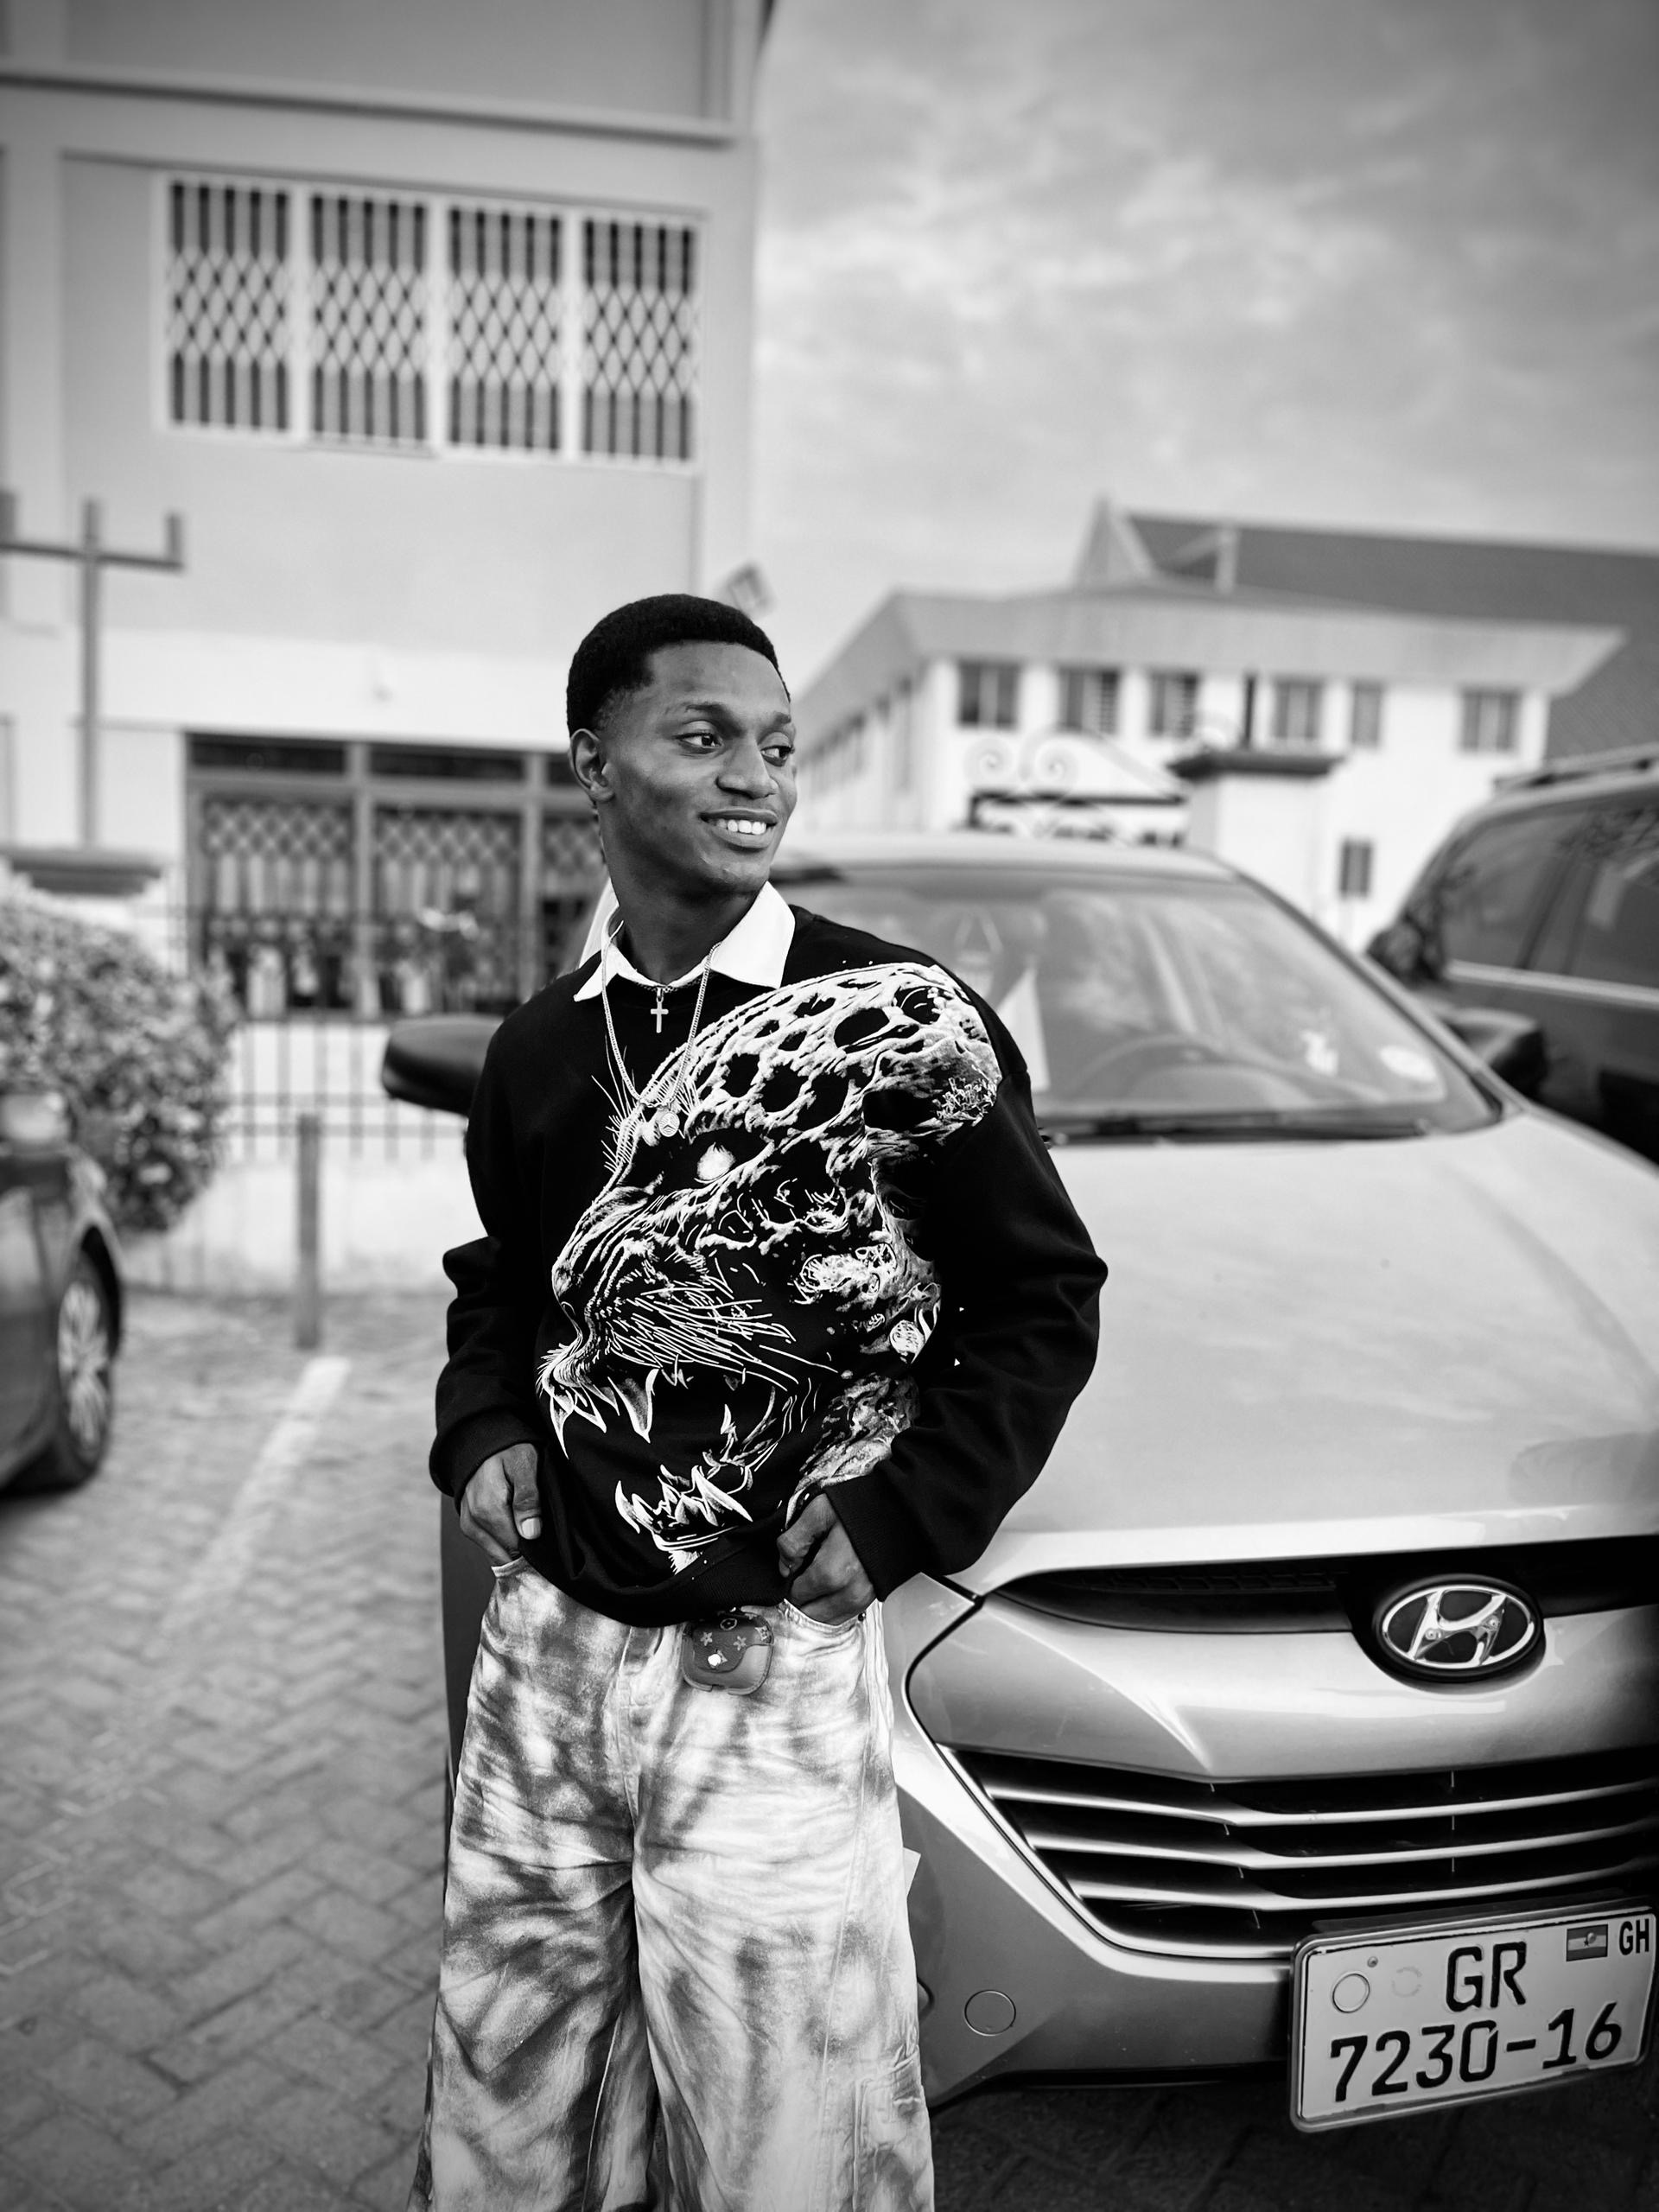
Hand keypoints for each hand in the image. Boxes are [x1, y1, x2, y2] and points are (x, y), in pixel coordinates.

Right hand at [458, 1442, 541, 1567]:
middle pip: (505, 1556)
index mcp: (488, 1510)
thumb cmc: (508, 1450)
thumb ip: (528, 1498)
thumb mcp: (525, 1464)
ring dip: (514, 1549)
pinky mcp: (468, 1525)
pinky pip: (488, 1547)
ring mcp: (468, 1525)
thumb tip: (530, 1533)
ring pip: (496, 1555)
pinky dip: (503, 1544)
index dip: (534, 1549)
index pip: (515, 1548)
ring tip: (530, 1529)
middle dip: (525, 1552)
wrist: (484, 1441)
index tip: (548, 1540)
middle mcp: (473, 1521)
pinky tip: (517, 1532)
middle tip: (541, 1534)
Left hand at [776, 1493, 873, 1624]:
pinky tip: (833, 1587)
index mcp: (833, 1571)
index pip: (798, 1593)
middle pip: (812, 1612)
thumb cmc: (861, 1507)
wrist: (898, 1509)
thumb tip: (784, 1566)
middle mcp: (851, 1590)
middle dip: (802, 1597)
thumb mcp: (819, 1511)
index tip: (794, 1566)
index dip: (790, 1580)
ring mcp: (865, 1596)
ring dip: (817, 1606)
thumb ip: (794, 1539)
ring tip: (817, 1582)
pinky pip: (847, 1614)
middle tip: (803, 1574)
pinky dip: (835, 1607)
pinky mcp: (874, 1596)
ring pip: (829, 1619)